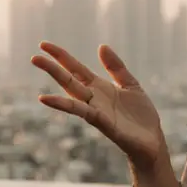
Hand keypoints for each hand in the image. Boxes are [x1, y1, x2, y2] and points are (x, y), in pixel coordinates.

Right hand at [30, 42, 166, 169]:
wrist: (152, 141)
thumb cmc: (140, 115)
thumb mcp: (130, 84)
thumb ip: (116, 66)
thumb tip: (101, 46)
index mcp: (99, 87)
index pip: (75, 68)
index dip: (61, 56)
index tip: (43, 45)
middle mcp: (94, 99)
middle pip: (69, 81)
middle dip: (52, 70)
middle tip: (34, 57)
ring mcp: (97, 112)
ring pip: (73, 99)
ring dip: (56, 95)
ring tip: (41, 92)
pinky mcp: (106, 125)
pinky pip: (87, 114)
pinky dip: (72, 109)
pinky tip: (60, 106)